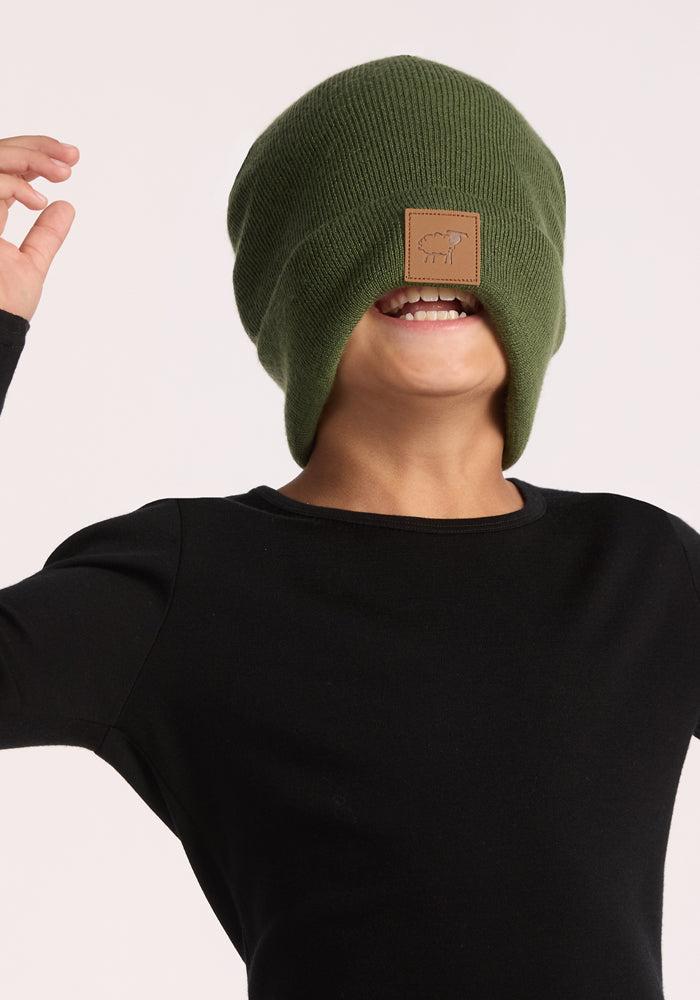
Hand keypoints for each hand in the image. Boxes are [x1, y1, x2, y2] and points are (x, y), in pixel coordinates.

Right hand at [0, 136, 79, 320]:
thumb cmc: (4, 307)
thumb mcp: (31, 263)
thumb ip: (45, 235)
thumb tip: (65, 207)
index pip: (3, 170)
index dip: (33, 157)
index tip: (68, 159)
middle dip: (35, 148)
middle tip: (71, 155)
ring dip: (30, 158)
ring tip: (63, 171)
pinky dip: (14, 184)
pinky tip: (39, 201)